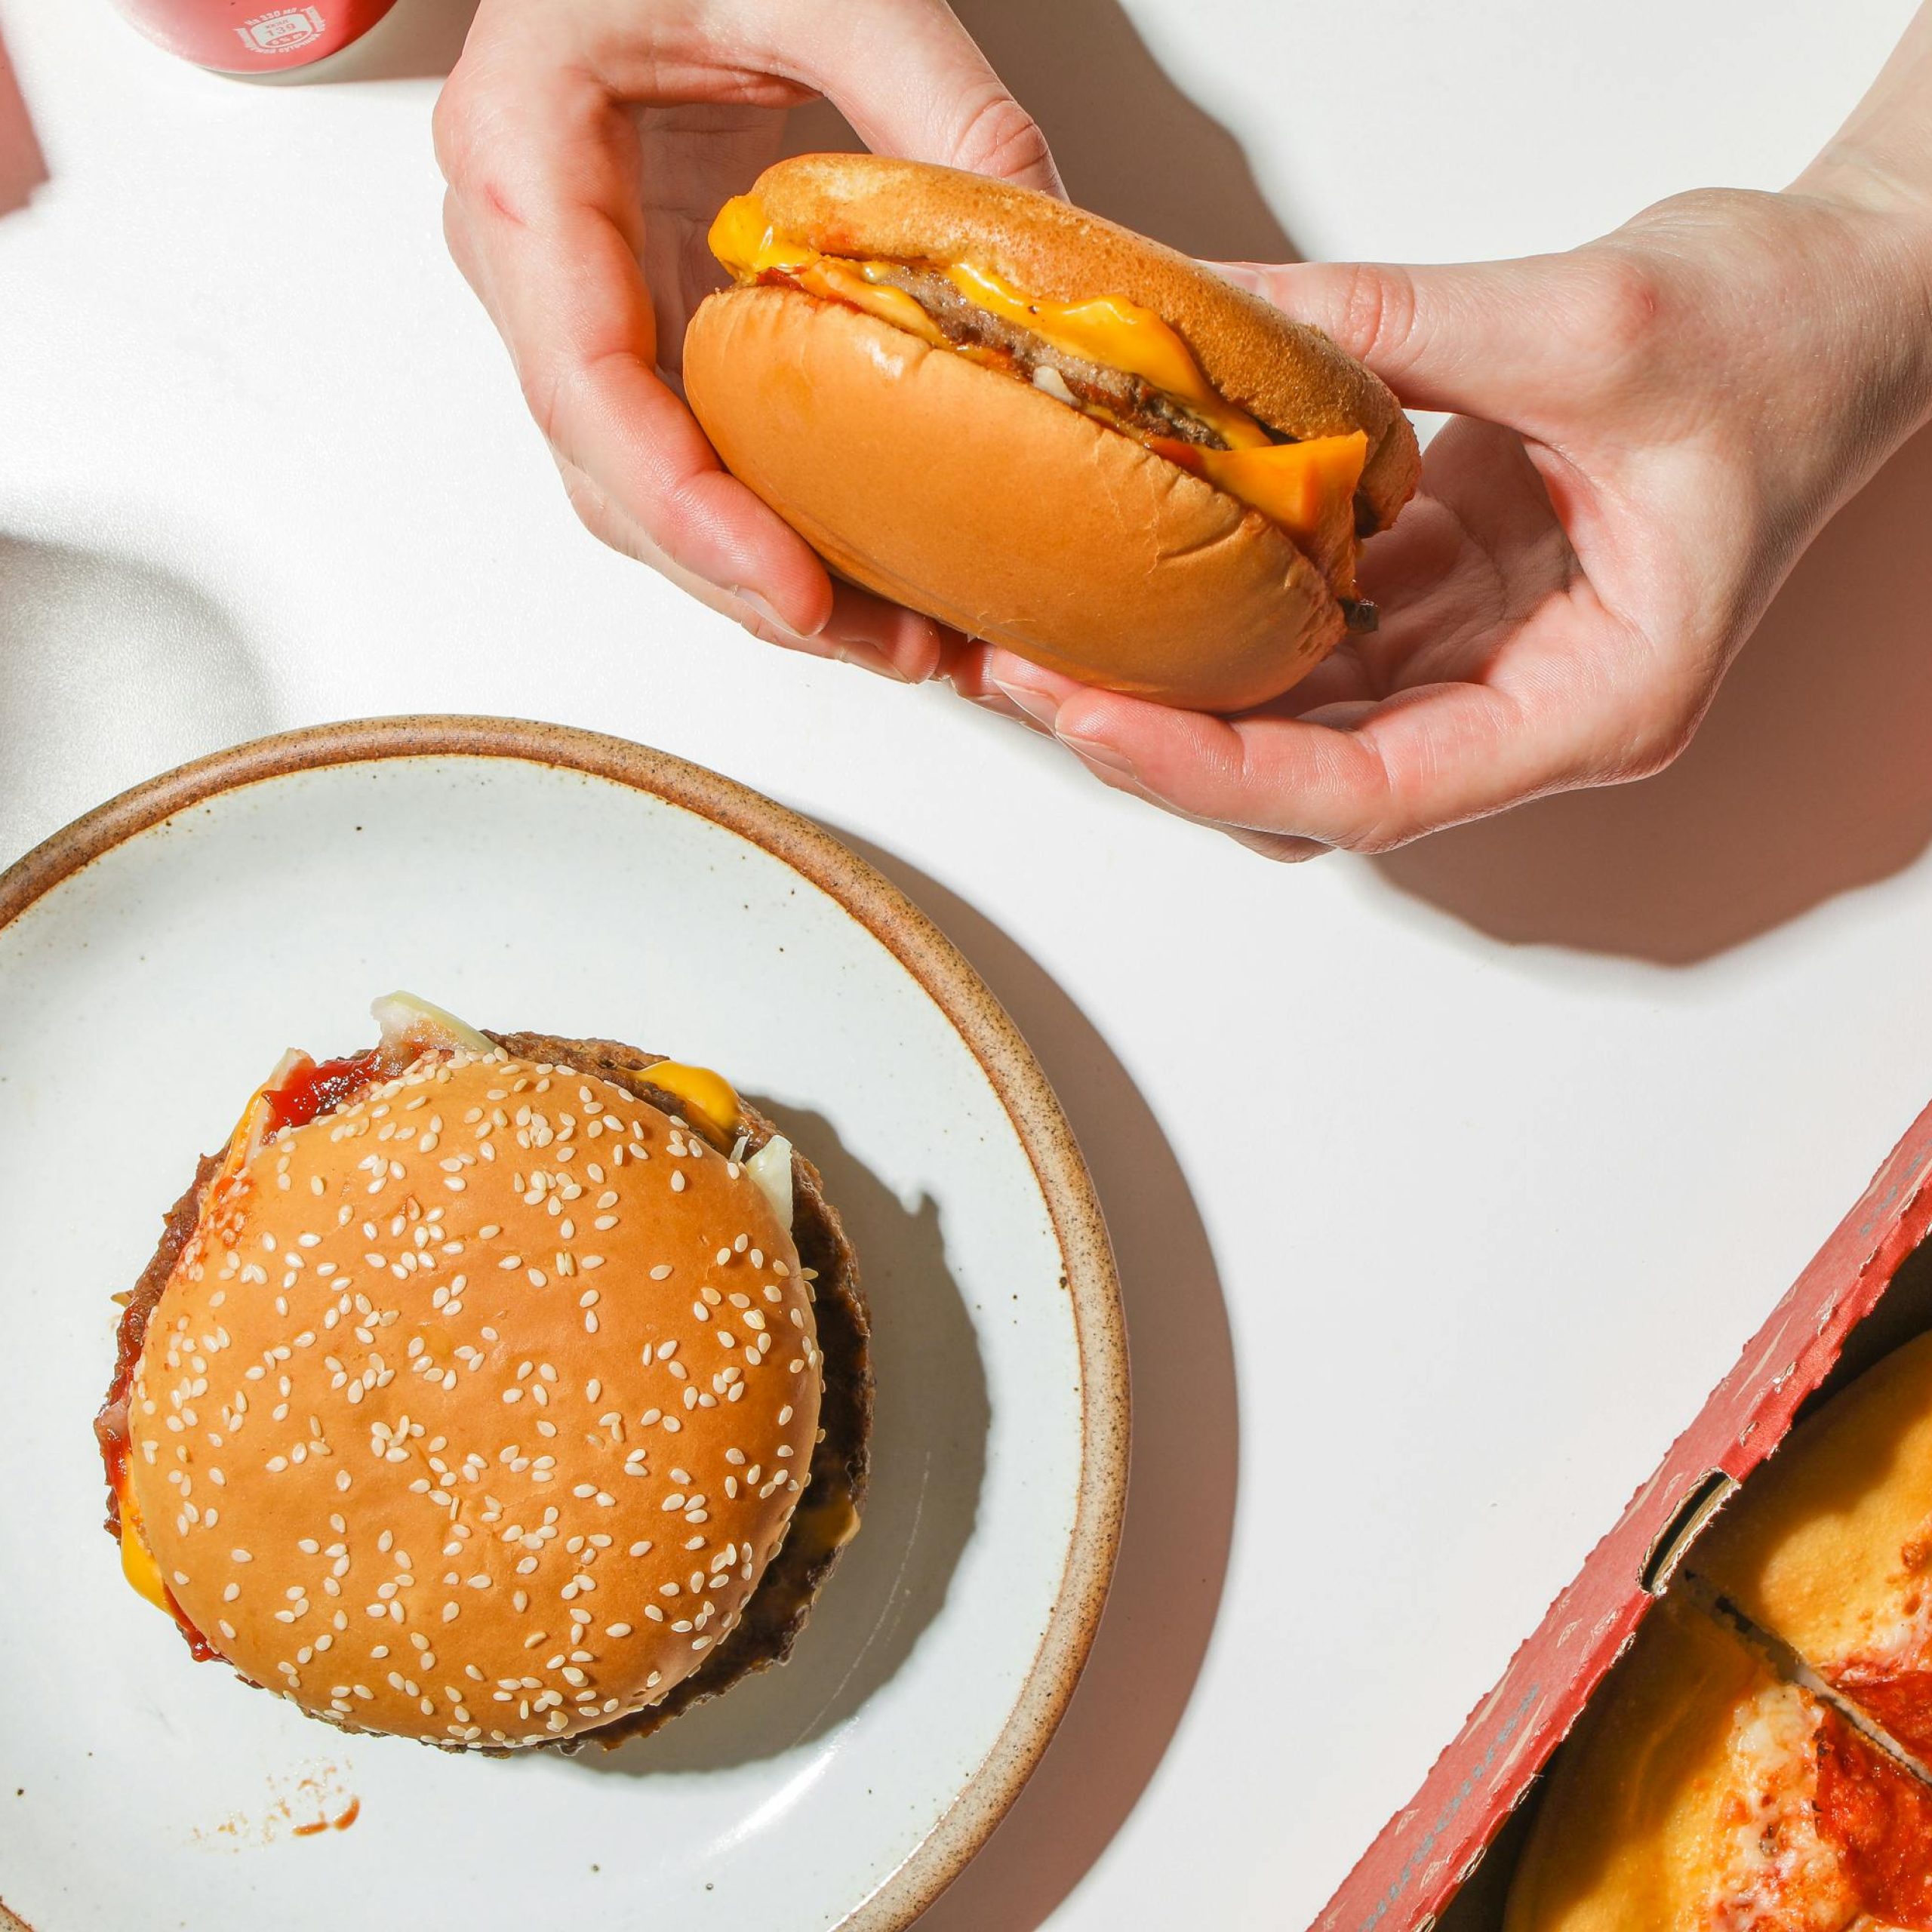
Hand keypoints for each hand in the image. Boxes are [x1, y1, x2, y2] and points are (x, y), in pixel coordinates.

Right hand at [433, 0, 1060, 681]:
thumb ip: (939, 106)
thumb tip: (1061, 258)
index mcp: (523, 156)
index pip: (583, 381)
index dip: (686, 508)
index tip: (795, 593)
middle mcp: (527, 247)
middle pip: (612, 473)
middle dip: (748, 582)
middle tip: (893, 648)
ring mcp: (579, 290)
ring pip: (643, 488)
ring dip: (764, 577)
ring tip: (903, 639)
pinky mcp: (641, 310)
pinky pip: (688, 447)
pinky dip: (772, 519)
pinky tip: (866, 564)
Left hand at [952, 179, 1931, 857]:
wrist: (1856, 296)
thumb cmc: (1789, 333)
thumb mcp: (1588, 320)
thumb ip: (1388, 328)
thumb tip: (1205, 326)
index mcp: (1596, 702)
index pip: (1372, 792)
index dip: (1216, 774)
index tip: (1089, 720)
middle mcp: (1531, 710)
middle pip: (1312, 778)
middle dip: (1163, 741)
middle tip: (1022, 671)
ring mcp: (1488, 662)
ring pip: (1300, 724)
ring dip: (1179, 688)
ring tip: (1047, 631)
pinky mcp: (1455, 603)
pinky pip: (1317, 639)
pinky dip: (1229, 614)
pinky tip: (1144, 567)